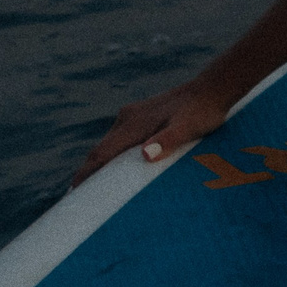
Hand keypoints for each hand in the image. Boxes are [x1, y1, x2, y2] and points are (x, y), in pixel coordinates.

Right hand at [73, 81, 233, 185]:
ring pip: (110, 143)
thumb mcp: (188, 129)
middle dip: (89, 172)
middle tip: (79, 197)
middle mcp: (128, 118)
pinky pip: (121, 139)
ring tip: (94, 186)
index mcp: (133, 124)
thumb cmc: (202, 112)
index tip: (74, 192)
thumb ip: (167, 141)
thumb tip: (145, 155)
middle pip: (101, 149)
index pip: (102, 153)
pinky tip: (118, 165)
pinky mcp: (142, 115)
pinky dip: (113, 155)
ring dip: (100, 163)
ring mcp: (134, 115)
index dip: (87, 173)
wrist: (212, 89)